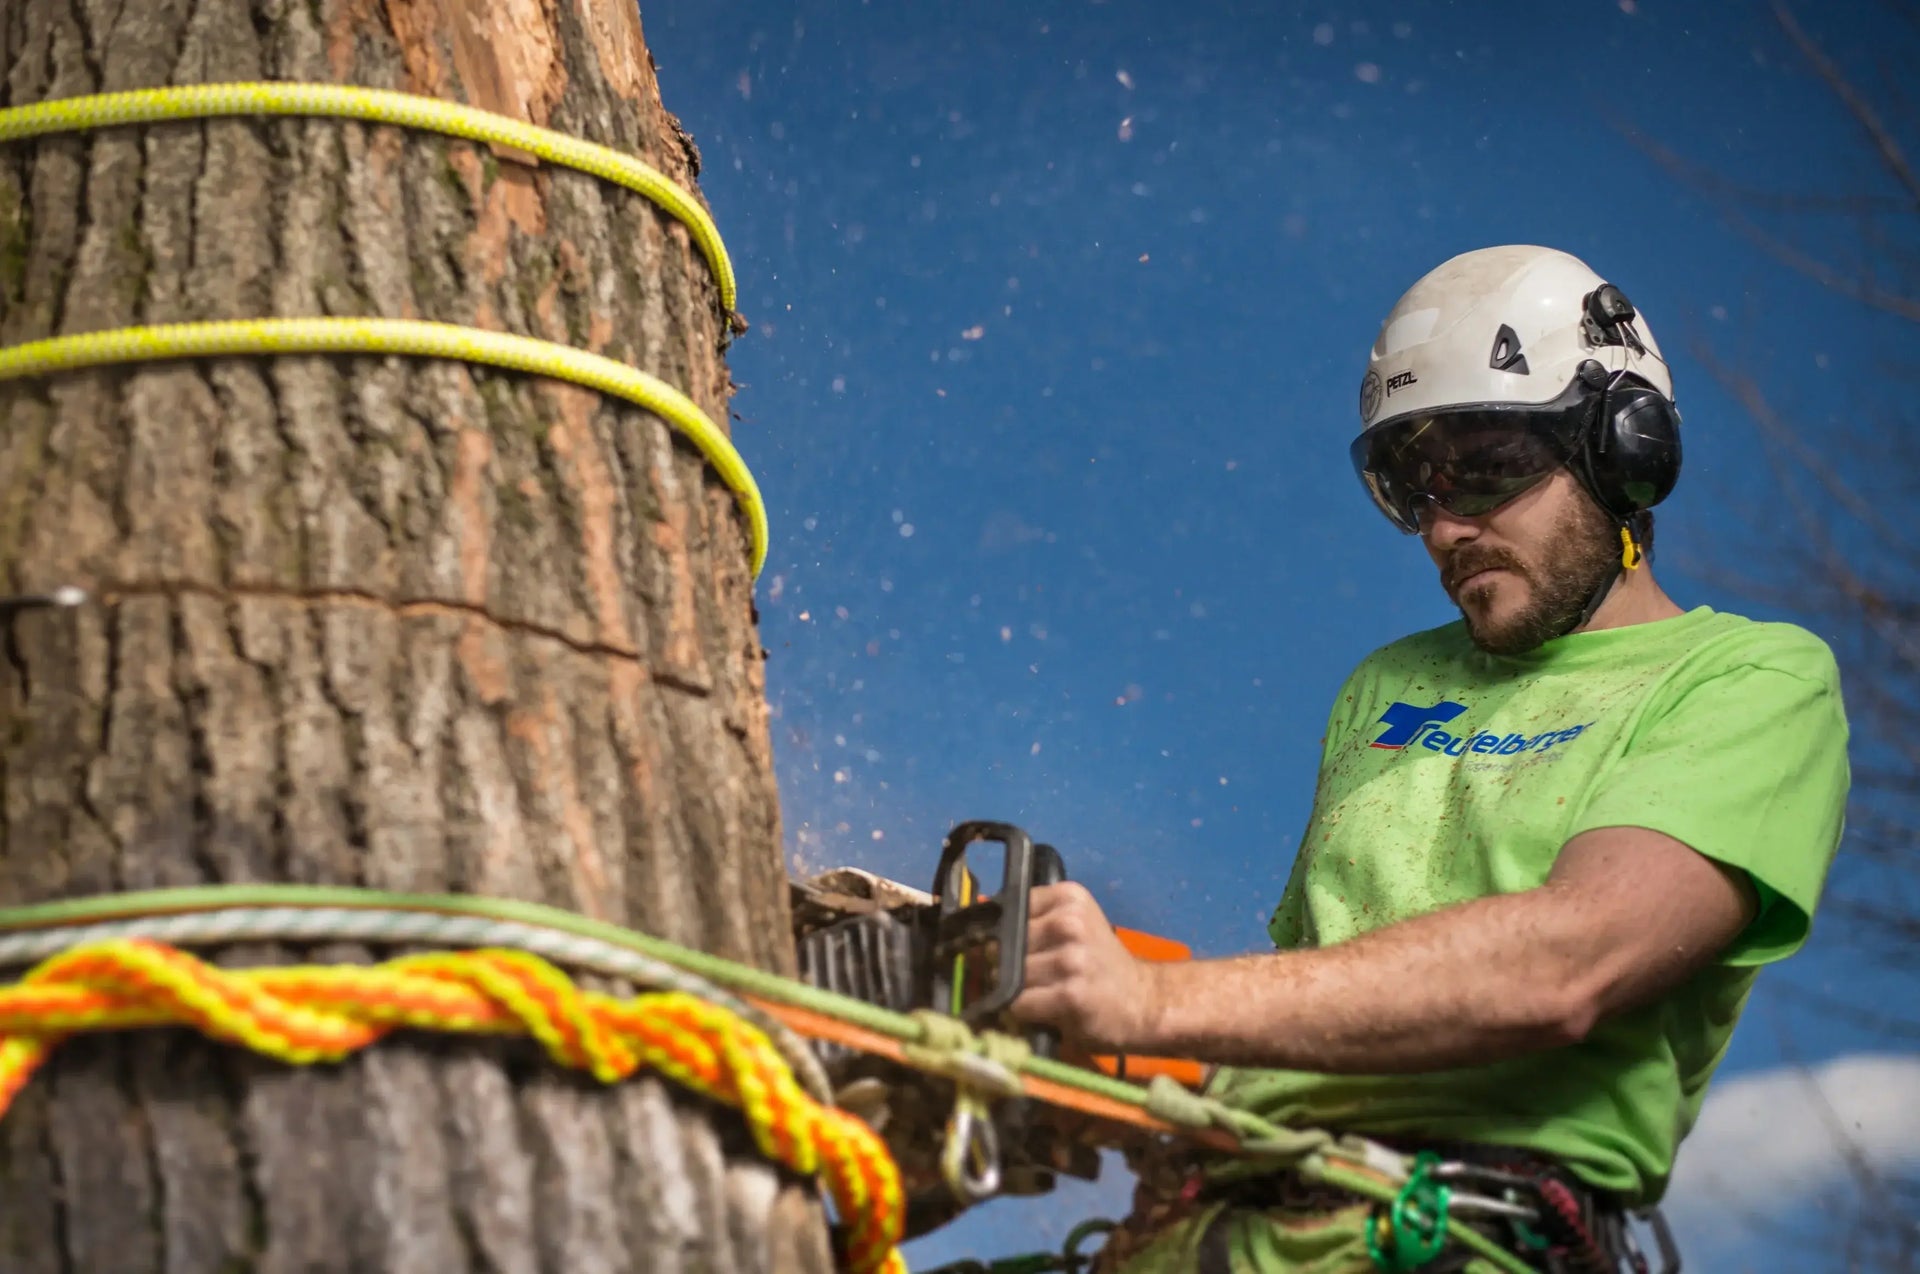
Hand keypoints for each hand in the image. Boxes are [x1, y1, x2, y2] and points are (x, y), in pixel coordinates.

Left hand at [1009, 882, 1161, 1051]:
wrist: (1144, 1002)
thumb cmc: (1102, 965)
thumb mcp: (1077, 926)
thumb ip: (1036, 920)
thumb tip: (979, 934)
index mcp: (1069, 898)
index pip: (1008, 907)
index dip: (999, 931)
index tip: (1005, 946)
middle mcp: (1070, 923)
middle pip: (1004, 943)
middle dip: (1003, 964)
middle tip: (1025, 978)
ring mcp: (1071, 959)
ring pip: (1009, 974)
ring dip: (1014, 991)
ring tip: (1038, 995)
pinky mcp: (1069, 995)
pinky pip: (1020, 1003)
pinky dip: (1022, 1012)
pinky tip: (1042, 1011)